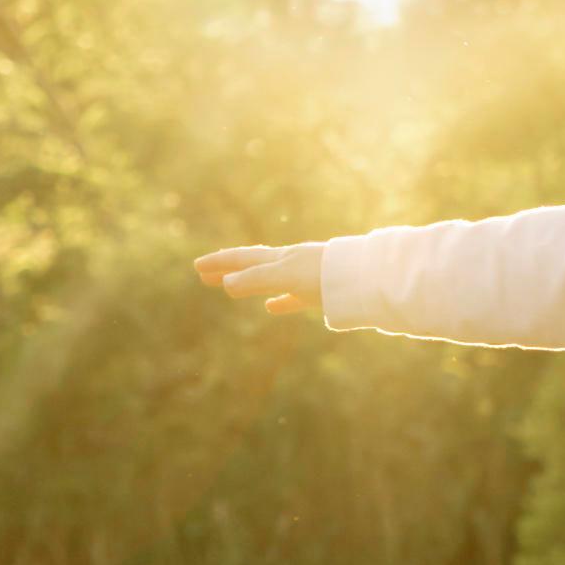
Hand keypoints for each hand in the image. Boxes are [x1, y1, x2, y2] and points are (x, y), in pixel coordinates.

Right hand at [192, 243, 326, 317]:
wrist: (367, 278)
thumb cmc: (327, 274)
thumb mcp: (287, 276)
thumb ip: (257, 279)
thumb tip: (226, 283)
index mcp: (280, 257)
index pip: (242, 258)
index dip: (219, 262)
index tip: (197, 266)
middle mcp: (289, 263)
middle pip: (250, 265)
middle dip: (226, 269)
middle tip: (202, 273)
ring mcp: (303, 277)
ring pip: (267, 279)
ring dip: (246, 283)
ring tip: (230, 287)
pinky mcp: (318, 293)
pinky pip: (292, 297)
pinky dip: (277, 301)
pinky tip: (271, 307)